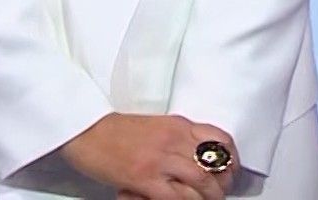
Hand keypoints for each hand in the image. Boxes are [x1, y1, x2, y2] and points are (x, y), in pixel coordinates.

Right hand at [60, 113, 236, 199]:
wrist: (86, 130)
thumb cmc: (115, 130)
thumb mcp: (156, 126)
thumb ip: (177, 138)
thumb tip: (197, 158)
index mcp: (179, 125)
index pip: (220, 139)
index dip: (231, 159)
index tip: (231, 171)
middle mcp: (174, 140)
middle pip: (214, 165)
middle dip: (222, 184)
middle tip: (220, 193)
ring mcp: (160, 160)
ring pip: (200, 183)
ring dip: (207, 198)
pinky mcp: (144, 178)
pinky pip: (175, 197)